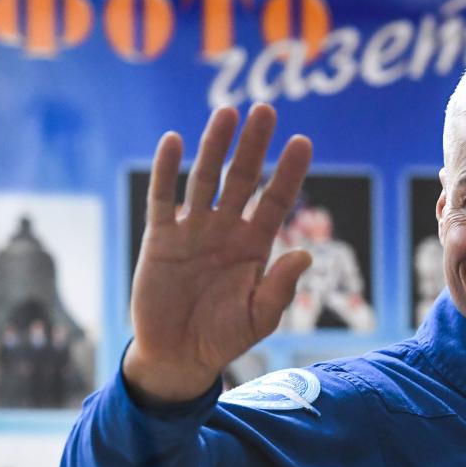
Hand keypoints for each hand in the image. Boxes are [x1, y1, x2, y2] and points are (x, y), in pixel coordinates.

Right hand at [124, 104, 311, 403]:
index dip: (289, 172)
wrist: (178, 356)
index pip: (275, 200)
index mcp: (255, 246)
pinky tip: (174, 141)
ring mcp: (193, 231)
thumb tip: (305, 254)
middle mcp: (226, 230)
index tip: (303, 142)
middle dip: (253, 146)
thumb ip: (280, 287)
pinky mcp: (160, 239)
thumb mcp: (259, 317)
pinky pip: (162, 199)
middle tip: (265, 110)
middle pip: (242, 179)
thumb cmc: (224, 338)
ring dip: (214, 147)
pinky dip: (166, 171)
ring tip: (226, 114)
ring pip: (204, 179)